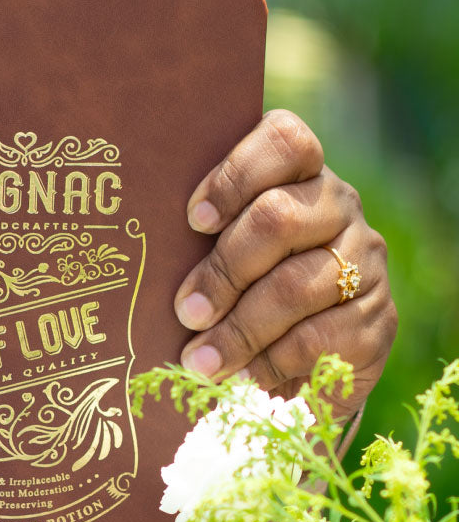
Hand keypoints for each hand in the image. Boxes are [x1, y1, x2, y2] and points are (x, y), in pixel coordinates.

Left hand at [173, 109, 395, 416]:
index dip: (236, 176)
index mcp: (296, 174)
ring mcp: (366, 261)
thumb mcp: (208, 260)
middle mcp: (338, 206)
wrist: (288, 375)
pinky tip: (243, 380)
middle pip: (280, 218)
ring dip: (239, 330)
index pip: (285, 141)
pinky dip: (272, 362)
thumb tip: (144, 249)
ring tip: (200, 362)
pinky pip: (321, 337)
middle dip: (223, 271)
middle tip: (186, 313)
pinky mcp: (379, 320)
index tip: (193, 221)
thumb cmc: (229, 299)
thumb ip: (192, 242)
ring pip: (298, 285)